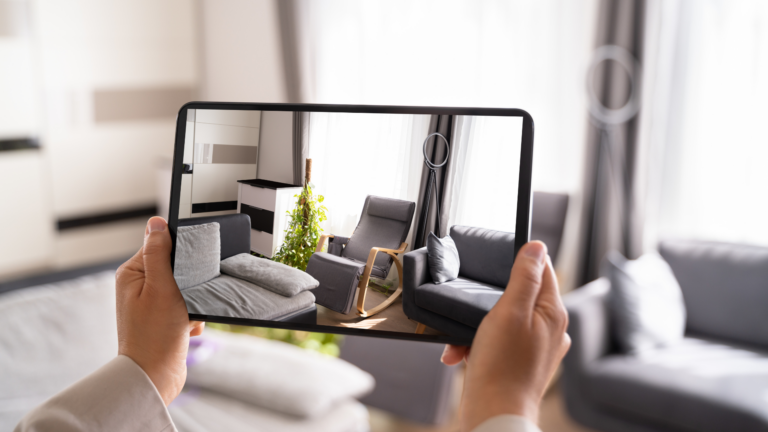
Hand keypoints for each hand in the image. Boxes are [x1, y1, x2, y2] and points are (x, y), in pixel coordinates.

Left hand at [115, 217, 204, 405]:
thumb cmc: (155, 335)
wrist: (155, 377)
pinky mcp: (163, 319)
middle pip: (177, 269)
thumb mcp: (160, 287)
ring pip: (186, 289)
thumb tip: (156, 222)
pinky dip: (192, 317)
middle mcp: (138, 287)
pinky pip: (187, 307)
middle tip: (184, 300)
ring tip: (184, 319)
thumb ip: (159, 253)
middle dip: (189, 284)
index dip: (179, 258)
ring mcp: (151, 304)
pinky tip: (185, 329)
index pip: (161, 247)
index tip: (184, 274)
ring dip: (193, 303)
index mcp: (132, 274)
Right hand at [442, 241, 569, 430]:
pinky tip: (464, 355)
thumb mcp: (510, 311)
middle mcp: (550, 330)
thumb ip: (524, 277)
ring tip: (465, 343)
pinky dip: (479, 346)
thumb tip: (536, 247)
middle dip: (489, 302)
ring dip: (478, 327)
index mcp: (553, 313)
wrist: (495, 415)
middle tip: (476, 313)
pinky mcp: (520, 365)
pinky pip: (497, 344)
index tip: (498, 262)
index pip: (542, 270)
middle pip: (518, 296)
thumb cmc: (502, 367)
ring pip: (503, 321)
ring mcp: (536, 349)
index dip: (520, 262)